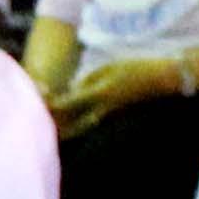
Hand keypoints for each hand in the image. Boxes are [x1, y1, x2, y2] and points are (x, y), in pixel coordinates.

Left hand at [45, 60, 168, 141]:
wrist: (160, 80)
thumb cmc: (135, 68)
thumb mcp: (109, 68)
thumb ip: (88, 81)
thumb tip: (71, 92)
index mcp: (100, 93)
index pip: (69, 103)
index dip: (53, 106)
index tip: (39, 105)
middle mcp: (102, 108)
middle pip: (72, 124)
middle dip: (56, 126)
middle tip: (38, 126)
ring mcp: (108, 114)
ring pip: (81, 128)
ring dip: (65, 130)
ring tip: (49, 130)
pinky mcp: (112, 116)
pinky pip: (90, 124)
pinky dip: (77, 126)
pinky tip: (67, 126)